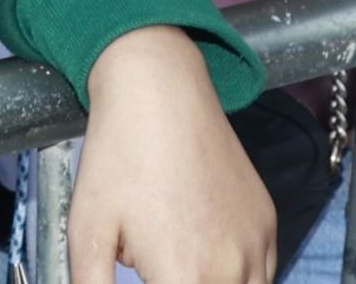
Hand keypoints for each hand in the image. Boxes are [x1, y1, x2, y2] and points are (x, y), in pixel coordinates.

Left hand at [70, 30, 273, 283]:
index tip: (150, 280)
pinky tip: (206, 265)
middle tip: (160, 270)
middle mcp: (232, 269)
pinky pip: (263, 275)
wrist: (161, 91)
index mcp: (185, 278)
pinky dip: (240, 281)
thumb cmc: (120, 157)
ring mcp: (257, 244)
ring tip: (179, 267)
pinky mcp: (268, 221)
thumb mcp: (87, 232)